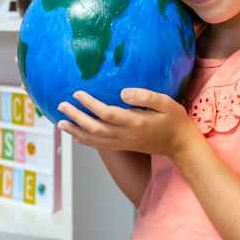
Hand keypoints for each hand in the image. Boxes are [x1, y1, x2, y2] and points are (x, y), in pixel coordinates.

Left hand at [57, 88, 199, 158]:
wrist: (179, 144)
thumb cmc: (174, 119)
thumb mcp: (165, 102)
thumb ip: (145, 96)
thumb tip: (123, 92)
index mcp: (135, 122)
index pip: (107, 113)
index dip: (90, 104)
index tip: (77, 93)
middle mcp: (126, 135)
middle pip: (95, 128)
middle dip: (76, 117)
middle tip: (61, 105)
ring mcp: (123, 143)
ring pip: (94, 140)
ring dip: (76, 131)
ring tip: (60, 122)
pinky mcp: (123, 147)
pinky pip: (100, 146)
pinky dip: (85, 141)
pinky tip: (75, 136)